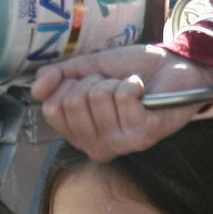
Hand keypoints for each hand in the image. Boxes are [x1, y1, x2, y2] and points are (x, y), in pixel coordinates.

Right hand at [32, 46, 212, 161]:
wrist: (177, 67)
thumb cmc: (136, 71)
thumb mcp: (90, 68)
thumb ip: (60, 77)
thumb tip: (36, 88)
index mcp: (80, 134)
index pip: (52, 109)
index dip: (69, 84)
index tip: (90, 81)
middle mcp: (96, 146)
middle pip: (72, 103)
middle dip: (93, 81)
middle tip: (113, 84)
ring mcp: (120, 143)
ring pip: (97, 98)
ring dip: (115, 82)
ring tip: (131, 88)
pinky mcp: (142, 135)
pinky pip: (121, 97)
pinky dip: (133, 83)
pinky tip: (143, 91)